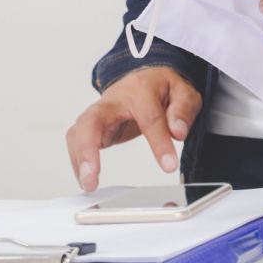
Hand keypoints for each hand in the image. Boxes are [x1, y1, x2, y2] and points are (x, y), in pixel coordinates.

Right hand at [66, 67, 201, 191]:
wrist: (149, 77)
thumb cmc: (164, 87)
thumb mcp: (184, 92)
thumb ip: (183, 110)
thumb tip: (177, 132)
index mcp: (140, 89)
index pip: (149, 118)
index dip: (159, 143)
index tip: (168, 165)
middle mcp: (113, 99)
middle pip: (92, 120)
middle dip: (88, 149)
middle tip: (93, 176)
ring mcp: (100, 111)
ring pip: (79, 131)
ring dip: (79, 158)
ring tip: (88, 184)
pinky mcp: (93, 124)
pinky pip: (78, 140)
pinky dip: (78, 160)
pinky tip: (86, 179)